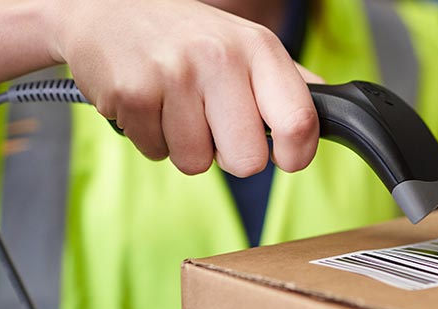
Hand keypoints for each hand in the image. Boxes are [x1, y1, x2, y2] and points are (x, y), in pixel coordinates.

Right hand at [50, 0, 323, 175]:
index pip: (299, 122)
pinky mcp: (131, 94)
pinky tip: (150, 104)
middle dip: (232, 156)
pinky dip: (152, 138)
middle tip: (216, 125)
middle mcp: (219, 58)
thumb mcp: (245, 44)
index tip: (286, 156)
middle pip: (248, 162)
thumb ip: (288, 82)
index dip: (297, 155)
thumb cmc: (187, 35)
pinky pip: (156, 154)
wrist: (106, 9)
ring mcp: (173, 75)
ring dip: (186, 146)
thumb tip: (331, 112)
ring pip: (197, 163)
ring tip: (176, 107)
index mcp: (259, 48)